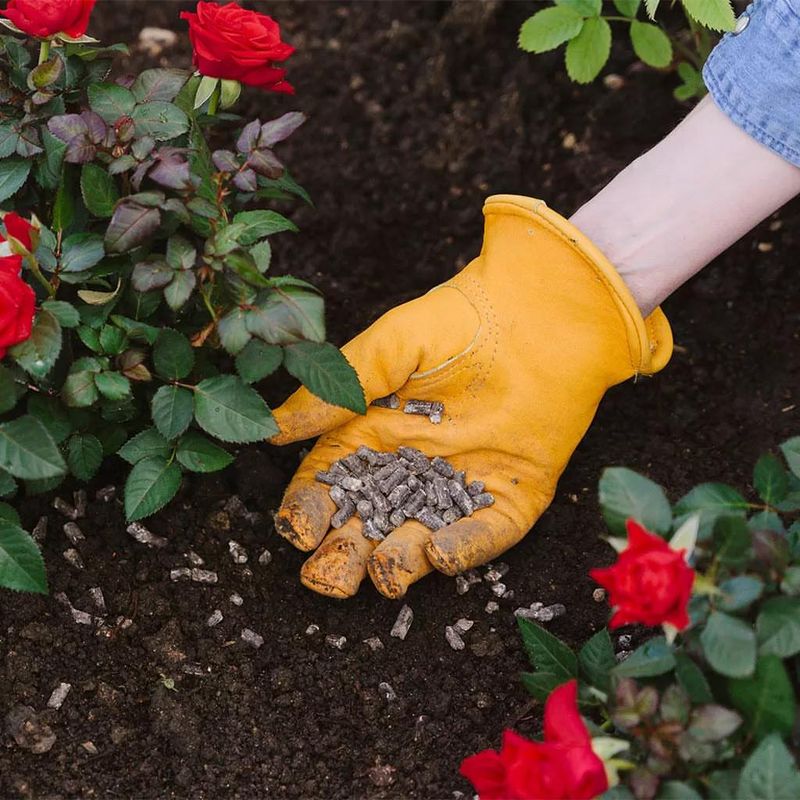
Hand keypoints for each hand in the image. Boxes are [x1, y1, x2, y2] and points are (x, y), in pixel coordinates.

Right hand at [270, 195, 671, 598]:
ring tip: (383, 575)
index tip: (298, 530)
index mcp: (374, 433)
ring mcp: (461, 486)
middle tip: (329, 578)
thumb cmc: (459, 321)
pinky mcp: (511, 495)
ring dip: (400, 562)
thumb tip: (271, 429)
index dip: (311, 509)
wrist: (540, 314)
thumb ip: (337, 389)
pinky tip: (441, 557)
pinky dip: (466, 546)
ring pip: (422, 537)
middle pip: (369, 524)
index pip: (332, 484)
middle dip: (346, 554)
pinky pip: (487, 532)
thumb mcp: (388, 347)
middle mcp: (412, 469)